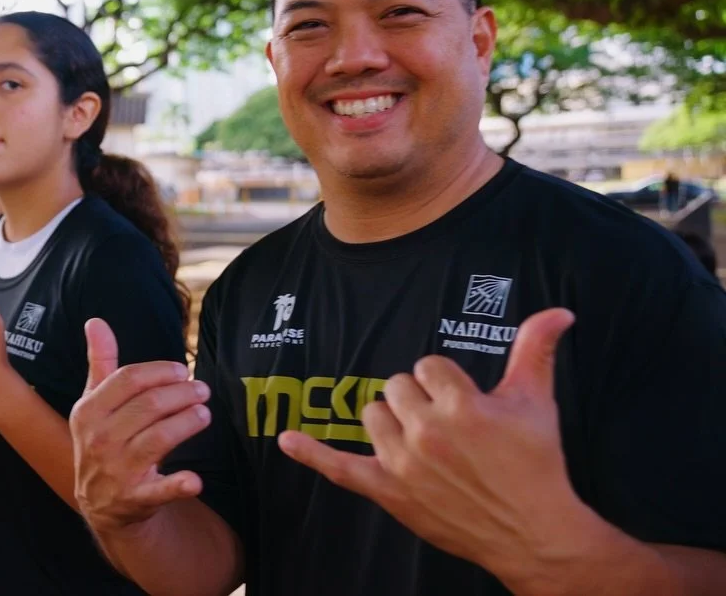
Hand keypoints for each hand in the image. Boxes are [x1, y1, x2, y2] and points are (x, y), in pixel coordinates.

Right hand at [69, 318, 209, 533]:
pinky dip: (178, 485)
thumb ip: (100, 363)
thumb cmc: (102, 440)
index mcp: (88, 412)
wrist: (99, 503)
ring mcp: (117, 470)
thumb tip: (96, 321)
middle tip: (202, 390)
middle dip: (181, 394)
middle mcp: (100, 439)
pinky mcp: (136, 498)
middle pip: (148, 406)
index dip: (159, 372)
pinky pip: (159, 490)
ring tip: (205, 414)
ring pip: (158, 438)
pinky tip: (195, 480)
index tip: (181, 370)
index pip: (127, 380)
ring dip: (187, 422)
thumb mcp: (94, 403)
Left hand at [278, 308, 583, 583]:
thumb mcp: (538, 403)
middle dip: (419, 398)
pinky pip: (340, 468)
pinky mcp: (388, 491)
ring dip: (391, 421)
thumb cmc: (537, 465)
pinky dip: (311, 454)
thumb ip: (537, 350)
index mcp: (461, 405)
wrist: (533, 532)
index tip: (465, 401)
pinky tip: (286, 439)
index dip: (446, 381)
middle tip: (448, 425)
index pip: (428, 366)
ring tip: (424, 440)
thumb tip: (559, 311)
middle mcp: (427, 432)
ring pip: (372, 414)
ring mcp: (403, 463)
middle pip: (396, 385)